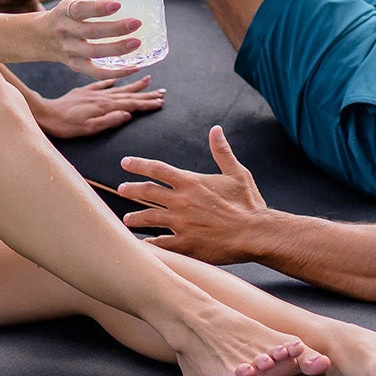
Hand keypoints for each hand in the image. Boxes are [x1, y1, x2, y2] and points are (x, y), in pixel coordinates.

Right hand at [32, 0, 139, 68]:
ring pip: (94, 53)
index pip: (80, 9)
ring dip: (117, 49)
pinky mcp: (75, 65)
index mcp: (65, 11)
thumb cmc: (66, 14)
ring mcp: (69, 50)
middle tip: (136, 23)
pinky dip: (115, 72)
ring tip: (137, 43)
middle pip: (91, 32)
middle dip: (115, 28)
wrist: (41, 37)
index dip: (98, 8)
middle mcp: (65, 31)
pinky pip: (95, 72)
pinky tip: (133, 68)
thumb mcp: (73, 0)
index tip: (117, 4)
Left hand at [35, 75, 164, 138]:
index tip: (160, 102)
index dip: (147, 103)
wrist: (45, 113)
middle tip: (161, 92)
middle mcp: (101, 97)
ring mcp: (93, 93)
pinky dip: (111, 81)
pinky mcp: (83, 91)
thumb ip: (109, 121)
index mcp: (105, 106)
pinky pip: (101, 84)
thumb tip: (128, 115)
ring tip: (148, 80)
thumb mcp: (89, 128)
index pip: (131, 105)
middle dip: (146, 94)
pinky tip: (117, 79)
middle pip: (128, 95)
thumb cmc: (66, 125)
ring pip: (118, 88)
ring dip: (134, 86)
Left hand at [117, 126, 268, 262]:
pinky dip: (150, 244)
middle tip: (120, 189)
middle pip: (146, 192)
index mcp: (191, 182)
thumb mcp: (237, 173)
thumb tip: (216, 130)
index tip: (125, 162)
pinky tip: (143, 244)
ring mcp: (180, 223)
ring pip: (148, 218)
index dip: (138, 164)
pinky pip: (160, 244)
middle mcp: (181, 201)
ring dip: (135, 217)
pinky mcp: (185, 244)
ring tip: (127, 219)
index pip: (157, 169)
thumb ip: (222, 151)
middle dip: (130, 189)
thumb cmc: (248, 203)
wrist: (255, 233)